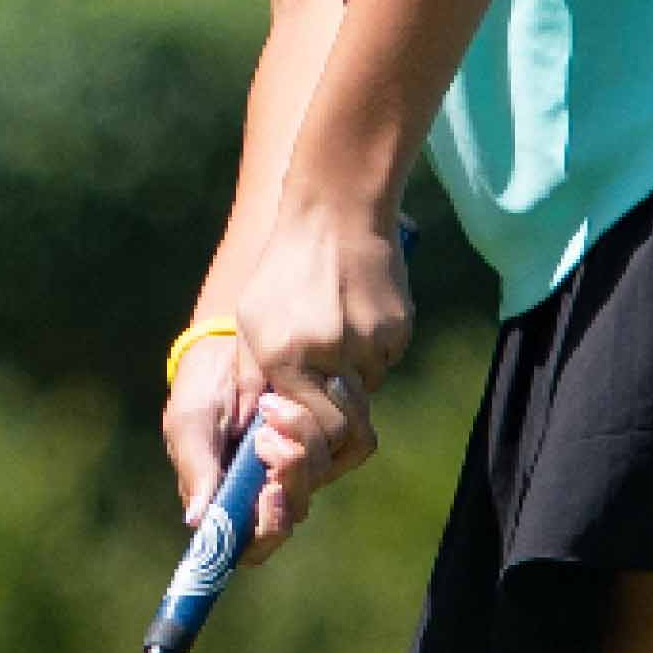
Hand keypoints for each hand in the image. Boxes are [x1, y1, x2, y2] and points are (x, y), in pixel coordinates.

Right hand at [161, 343, 326, 565]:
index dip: (266, 529)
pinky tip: (309, 395)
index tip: (269, 493)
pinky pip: (350, 446)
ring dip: (305, 442)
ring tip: (273, 405)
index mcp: (228, 500)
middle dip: (290, 477)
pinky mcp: (327, 439)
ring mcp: (299, 466)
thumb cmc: (200, 390)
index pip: (254, 544)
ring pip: (320, 478)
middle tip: (269, 439)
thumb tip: (197, 520)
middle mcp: (266, 491)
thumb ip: (196, 469)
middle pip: (292, 514)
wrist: (230, 345)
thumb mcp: (189, 424)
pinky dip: (336, 422)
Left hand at [232, 183, 411, 500]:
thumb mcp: (252, 321)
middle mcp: (330, 355)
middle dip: (333, 422)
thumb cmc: (284, 270)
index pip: (309, 432)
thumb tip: (252, 428)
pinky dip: (369, 352)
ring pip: (366, 391)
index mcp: (286, 357)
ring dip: (349, 379)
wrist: (336, 213)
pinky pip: (385, 362)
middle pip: (347, 425)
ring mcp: (370, 342)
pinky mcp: (400, 329)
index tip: (289, 421)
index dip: (304, 438)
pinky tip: (353, 315)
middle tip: (319, 399)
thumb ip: (252, 378)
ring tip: (332, 334)